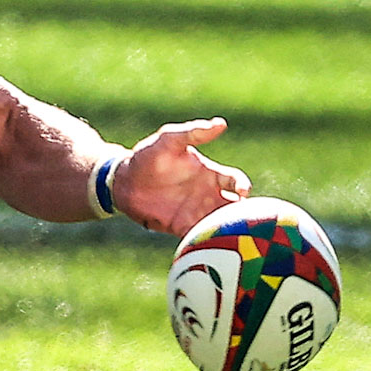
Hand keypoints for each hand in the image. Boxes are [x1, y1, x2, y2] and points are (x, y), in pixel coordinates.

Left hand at [115, 117, 251, 236]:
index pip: (236, 181)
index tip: (242, 192)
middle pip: (235, 207)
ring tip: (231, 238)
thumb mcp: (169, 140)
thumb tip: (221, 123)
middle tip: (246, 221)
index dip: (242, 186)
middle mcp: (208, 195)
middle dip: (243, 214)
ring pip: (221, 225)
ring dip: (228, 231)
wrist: (124, 182)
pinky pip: (201, 238)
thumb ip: (193, 132)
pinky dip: (207, 243)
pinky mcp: (182, 227)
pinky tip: (210, 247)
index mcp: (210, 174)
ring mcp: (196, 212)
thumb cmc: (147, 156)